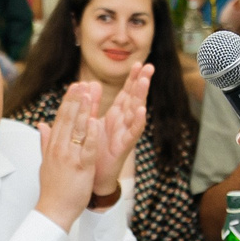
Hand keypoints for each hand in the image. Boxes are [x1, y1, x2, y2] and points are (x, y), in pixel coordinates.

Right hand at [34, 82, 102, 227]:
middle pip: (67, 119)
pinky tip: (95, 120)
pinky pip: (87, 148)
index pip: (61, 118)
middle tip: (82, 83)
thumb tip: (41, 126)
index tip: (75, 86)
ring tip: (89, 93)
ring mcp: (69, 157)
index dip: (68, 101)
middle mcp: (59, 148)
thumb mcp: (46, 162)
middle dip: (75, 100)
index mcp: (53, 146)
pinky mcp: (80, 167)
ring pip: (76, 129)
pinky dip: (91, 134)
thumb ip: (45, 142)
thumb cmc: (52, 188)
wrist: (53, 210)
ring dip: (83, 110)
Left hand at [82, 63, 151, 190]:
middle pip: (134, 99)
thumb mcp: (91, 123)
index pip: (125, 93)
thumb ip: (92, 105)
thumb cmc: (94, 151)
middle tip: (149, 66)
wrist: (93, 177)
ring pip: (135, 112)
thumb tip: (90, 83)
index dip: (131, 79)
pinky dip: (137, 122)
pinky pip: (132, 133)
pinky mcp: (124, 146)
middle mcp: (122, 123)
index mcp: (114, 117)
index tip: (138, 63)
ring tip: (145, 81)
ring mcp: (125, 134)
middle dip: (141, 82)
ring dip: (140, 97)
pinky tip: (141, 111)